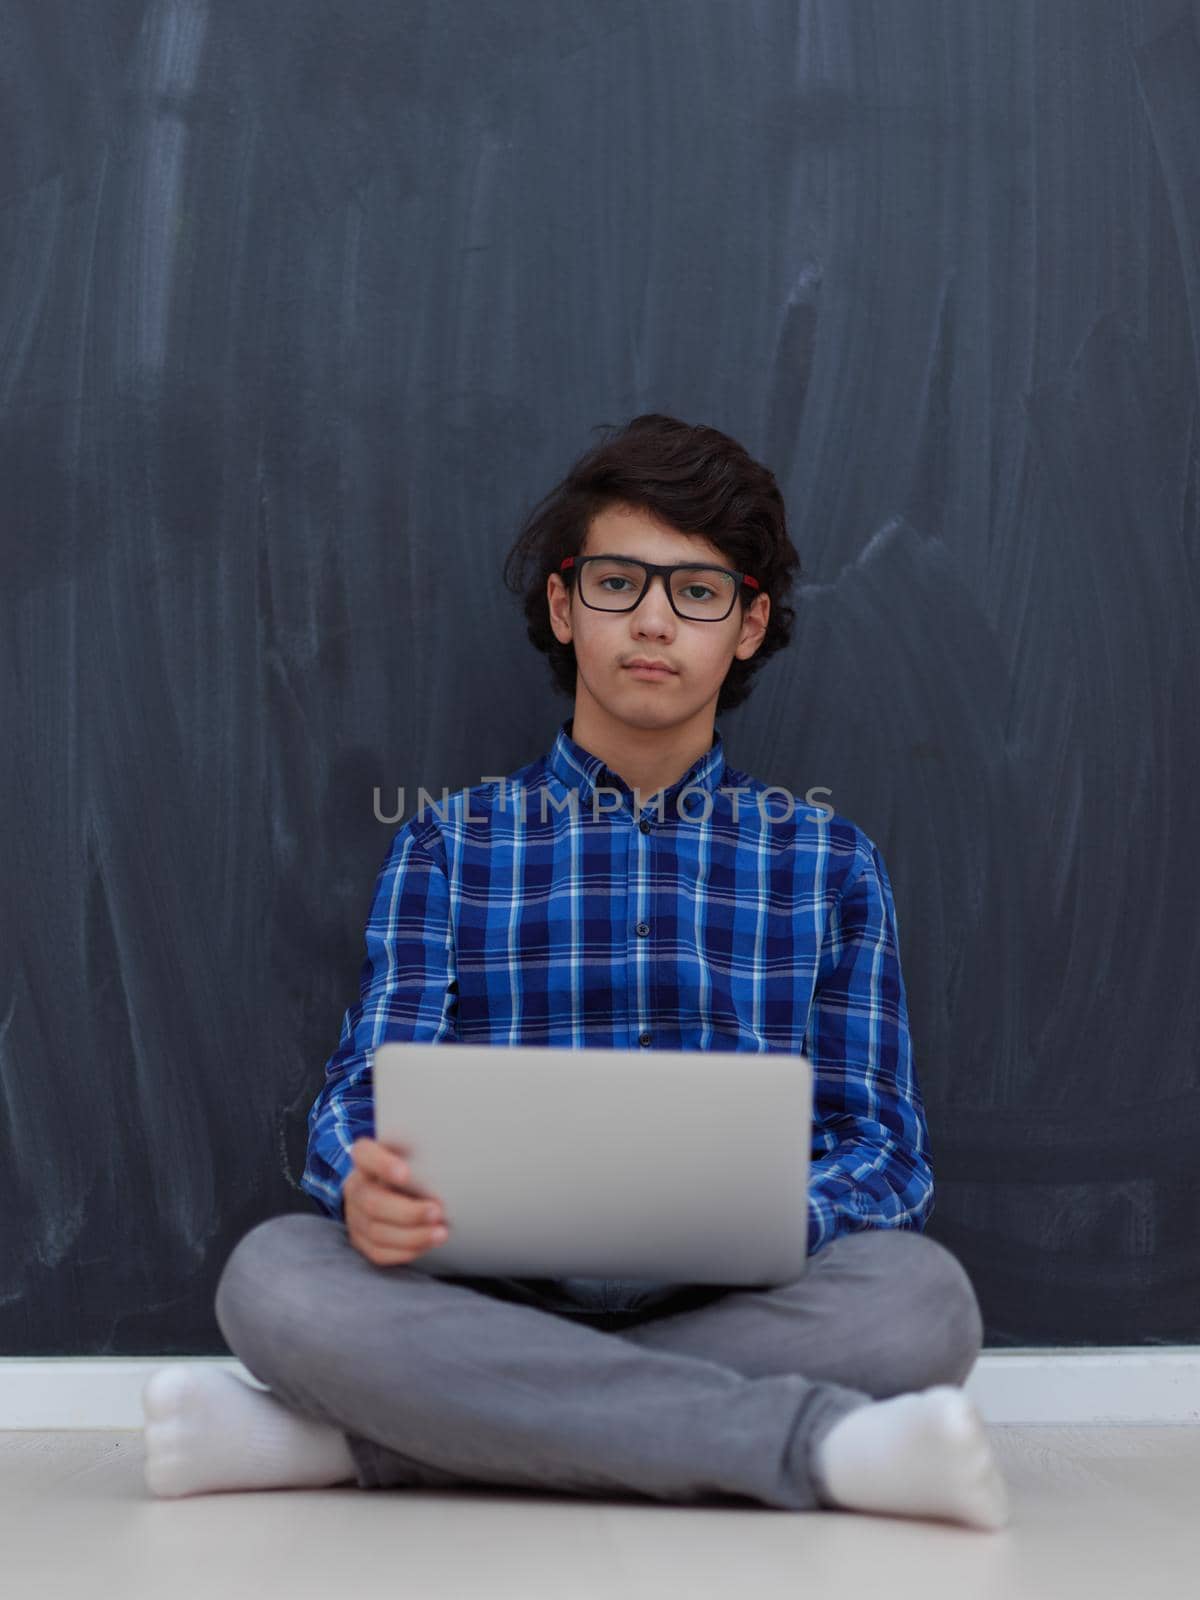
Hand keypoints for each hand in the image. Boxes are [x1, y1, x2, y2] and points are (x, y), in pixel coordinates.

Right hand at [343, 1136, 449, 1266]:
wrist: (392, 1190)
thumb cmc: (411, 1167)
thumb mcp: (413, 1153)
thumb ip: (424, 1155)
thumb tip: (459, 1155)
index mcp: (365, 1159)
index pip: (365, 1154)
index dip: (382, 1165)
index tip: (406, 1174)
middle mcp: (356, 1187)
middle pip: (373, 1202)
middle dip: (408, 1212)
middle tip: (437, 1211)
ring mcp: (355, 1216)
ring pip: (377, 1231)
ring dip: (412, 1235)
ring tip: (441, 1233)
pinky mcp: (361, 1240)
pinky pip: (379, 1252)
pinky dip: (405, 1251)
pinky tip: (427, 1245)